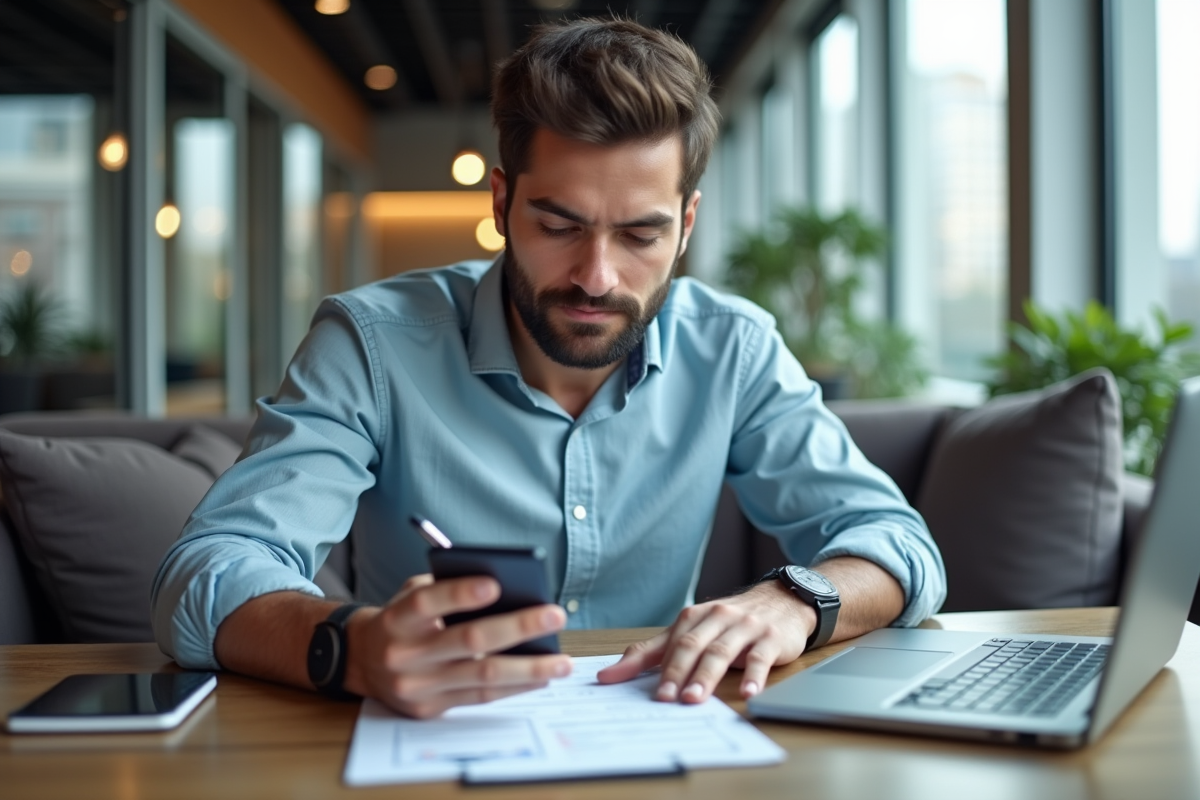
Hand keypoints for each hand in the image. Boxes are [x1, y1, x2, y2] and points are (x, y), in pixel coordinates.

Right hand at [344, 573, 571, 717]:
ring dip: (529, 668)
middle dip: (517, 627)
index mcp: (397, 618)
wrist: (362, 662)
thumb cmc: (402, 619)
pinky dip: (515, 686)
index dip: (459, 594)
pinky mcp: (430, 709)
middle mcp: (405, 653)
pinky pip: (480, 697)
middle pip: (467, 640)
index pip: (427, 602)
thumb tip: (507, 590)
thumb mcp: (411, 593)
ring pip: (481, 675)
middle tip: (554, 615)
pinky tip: (542, 676)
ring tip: (563, 661)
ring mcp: (418, 686)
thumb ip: (447, 587)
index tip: (496, 584)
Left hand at [596, 580, 815, 702]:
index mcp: (694, 617)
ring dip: (706, 676)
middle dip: (677, 672)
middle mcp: (717, 618)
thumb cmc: (731, 621)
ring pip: (721, 651)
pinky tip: (748, 692)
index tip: (632, 687)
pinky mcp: (771, 638)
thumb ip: (653, 652)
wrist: (783, 601)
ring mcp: (745, 627)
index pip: (669, 643)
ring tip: (694, 698)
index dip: (651, 666)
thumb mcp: (692, 630)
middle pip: (692, 645)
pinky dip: (753, 675)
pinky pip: (760, 657)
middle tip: (666, 697)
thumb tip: (610, 674)